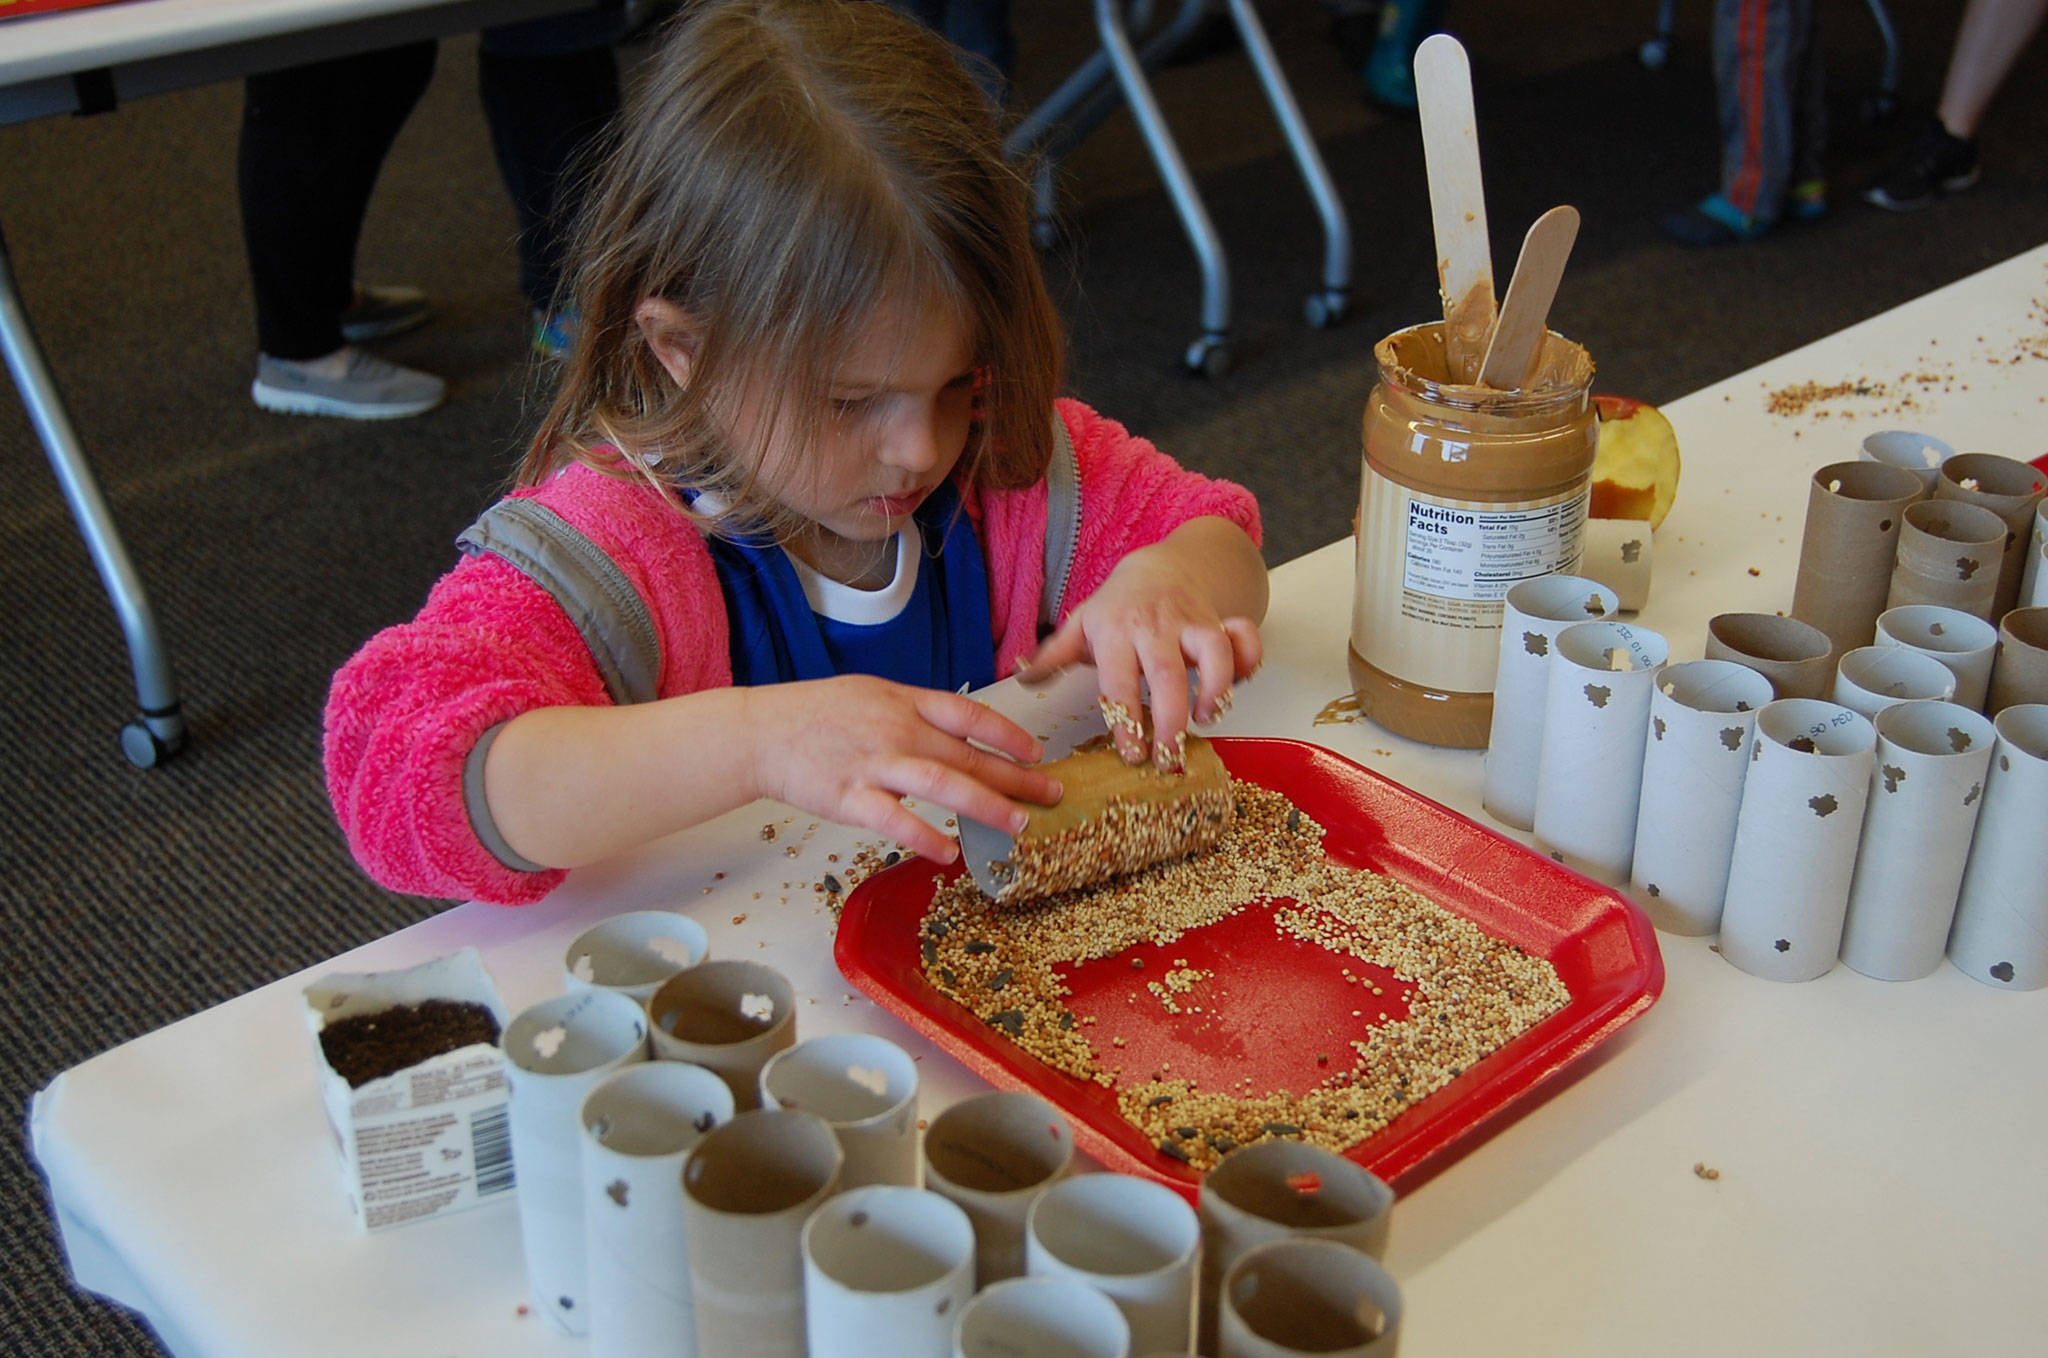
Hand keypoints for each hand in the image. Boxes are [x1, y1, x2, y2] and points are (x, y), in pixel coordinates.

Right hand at [746, 676, 1061, 861]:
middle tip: (1051, 793)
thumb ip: (914, 711)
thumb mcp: (872, 693)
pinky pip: (896, 821)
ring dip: (988, 805)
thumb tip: (957, 730)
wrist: (762, 732)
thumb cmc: (816, 713)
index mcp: (904, 701)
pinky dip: (926, 837)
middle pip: (968, 755)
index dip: (1008, 734)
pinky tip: (951, 853)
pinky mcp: (851, 798)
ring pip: (944, 785)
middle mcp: (897, 730)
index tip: (1036, 751)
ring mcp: (875, 764)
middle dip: (1016, 776)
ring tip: (1020, 824)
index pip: (970, 715)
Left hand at [1016, 548, 1262, 767]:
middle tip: (1169, 759)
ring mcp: (1190, 621)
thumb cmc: (1117, 608)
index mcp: (1114, 631)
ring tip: (1207, 720)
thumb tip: (1018, 675)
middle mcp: (1154, 625)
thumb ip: (1053, 656)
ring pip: (1214, 652)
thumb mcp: (1080, 626)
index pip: (1118, 682)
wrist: (1158, 567)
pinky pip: (1244, 635)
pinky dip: (1250, 657)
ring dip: (1216, 690)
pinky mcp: (1220, 620)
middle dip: (1171, 721)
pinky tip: (1240, 685)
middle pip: (1167, 675)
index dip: (1125, 721)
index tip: (1132, 755)